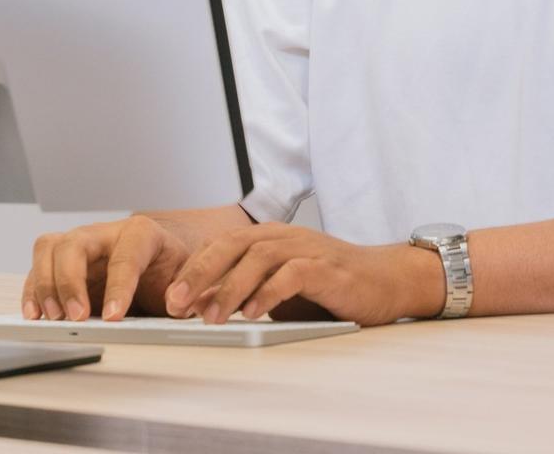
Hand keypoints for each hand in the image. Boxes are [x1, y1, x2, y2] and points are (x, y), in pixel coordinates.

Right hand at [23, 212, 202, 321]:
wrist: (157, 266)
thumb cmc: (169, 271)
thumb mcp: (186, 278)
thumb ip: (186, 289)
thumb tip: (177, 304)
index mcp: (141, 233)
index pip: (126, 254)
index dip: (119, 286)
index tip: (113, 317)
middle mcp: (105, 233)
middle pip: (75, 244)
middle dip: (71, 282)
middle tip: (76, 317)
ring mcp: (80, 245)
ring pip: (49, 249)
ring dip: (46, 285)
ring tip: (53, 318)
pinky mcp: (61, 263)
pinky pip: (36, 269)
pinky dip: (32, 292)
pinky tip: (35, 315)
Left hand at [165, 224, 445, 327]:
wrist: (384, 279)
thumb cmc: (329, 285)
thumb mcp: (279, 288)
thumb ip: (245, 291)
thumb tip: (201, 307)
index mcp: (268, 238)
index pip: (220, 246)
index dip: (192, 270)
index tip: (169, 299)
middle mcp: (283, 237)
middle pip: (231, 245)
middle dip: (200, 274)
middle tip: (176, 303)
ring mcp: (305, 249)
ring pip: (257, 258)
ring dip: (230, 287)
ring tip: (211, 316)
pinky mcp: (326, 267)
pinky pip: (291, 275)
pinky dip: (268, 293)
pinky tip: (253, 313)